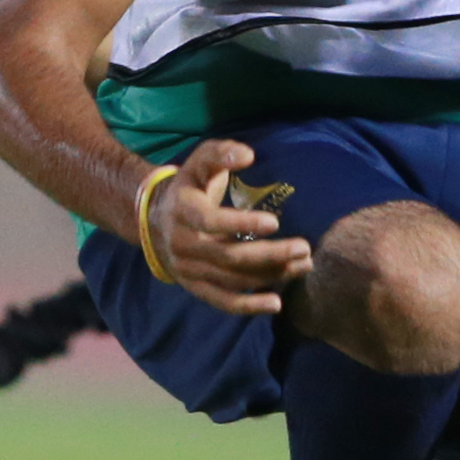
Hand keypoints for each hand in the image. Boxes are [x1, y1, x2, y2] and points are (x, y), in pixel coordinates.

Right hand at [147, 138, 312, 315]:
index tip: (275, 222)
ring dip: (270, 276)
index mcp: (183, 211)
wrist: (155, 219)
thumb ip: (222, 153)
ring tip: (303, 266)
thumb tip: (248, 155)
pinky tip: (276, 304)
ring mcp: (188, 269)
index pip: (211, 221)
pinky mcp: (195, 287)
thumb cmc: (190, 185)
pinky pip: (222, 301)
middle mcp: (182, 244)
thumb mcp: (200, 161)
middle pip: (229, 256)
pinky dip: (249, 306)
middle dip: (270, 254)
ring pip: (232, 280)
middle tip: (304, 248)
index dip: (242, 223)